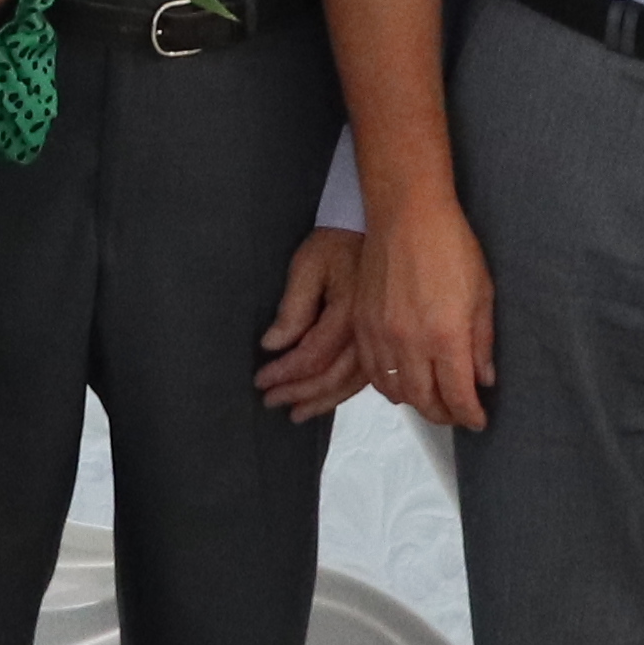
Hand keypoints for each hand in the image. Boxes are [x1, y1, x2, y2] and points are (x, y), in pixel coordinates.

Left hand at [256, 228, 369, 418]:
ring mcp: (379, 341)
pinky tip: (326, 398)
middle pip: (332, 378)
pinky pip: (363, 377)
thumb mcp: (309, 266)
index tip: (261, 380)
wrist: (378, 232)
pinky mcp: (382, 342)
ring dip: (321, 401)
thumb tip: (273, 344)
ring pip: (350, 384)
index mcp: (348, 315)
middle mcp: (367, 335)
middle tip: (271, 401)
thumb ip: (293, 309)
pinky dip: (341, 392)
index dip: (285, 373)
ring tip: (297, 412)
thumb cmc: (337, 244)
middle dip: (299, 393)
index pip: (312, 356)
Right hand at [357, 202, 495, 431]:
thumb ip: (482, 342)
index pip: (457, 396)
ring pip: (395, 391)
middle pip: (424, 401)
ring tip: (430, 398)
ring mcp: (381, 335)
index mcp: (446, 336)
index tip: (478, 420)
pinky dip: (387, 385)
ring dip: (415, 402)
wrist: (406, 214)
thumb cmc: (451, 246)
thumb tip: (483, 380)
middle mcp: (411, 343)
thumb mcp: (482, 293)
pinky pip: (371, 371)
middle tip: (456, 413)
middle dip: (444, 415)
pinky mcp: (361, 324)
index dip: (470, 415)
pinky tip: (401, 380)